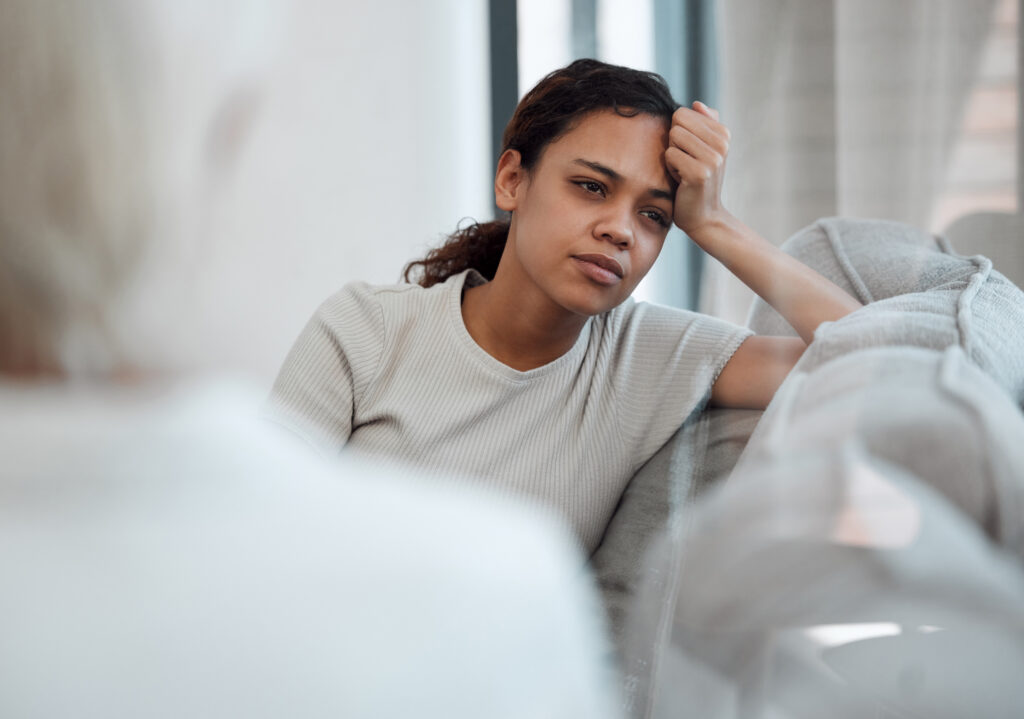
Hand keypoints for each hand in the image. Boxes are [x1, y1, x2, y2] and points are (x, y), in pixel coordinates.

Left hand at [665, 101, 730, 235]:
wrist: (704, 216)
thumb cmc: (698, 180)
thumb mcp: (705, 149)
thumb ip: (703, 124)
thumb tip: (697, 104)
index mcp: (723, 133)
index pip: (683, 113)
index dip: (679, 133)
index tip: (690, 153)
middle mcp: (722, 143)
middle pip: (676, 124)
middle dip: (675, 144)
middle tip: (686, 163)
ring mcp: (713, 158)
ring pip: (673, 138)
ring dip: (672, 156)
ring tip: (684, 171)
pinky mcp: (699, 173)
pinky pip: (670, 155)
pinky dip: (671, 169)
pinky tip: (682, 181)